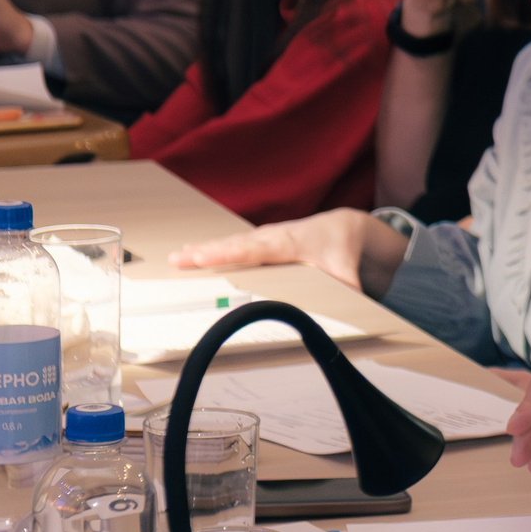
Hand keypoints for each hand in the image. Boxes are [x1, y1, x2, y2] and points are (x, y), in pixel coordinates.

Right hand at [168, 208, 401, 296]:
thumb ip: (348, 288)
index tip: (204, 257)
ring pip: (231, 243)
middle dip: (206, 251)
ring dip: (204, 249)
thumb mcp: (347, 268)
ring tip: (177, 257)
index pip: (254, 249)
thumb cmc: (342, 245)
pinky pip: (234, 245)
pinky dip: (213, 248)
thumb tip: (352, 306)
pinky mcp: (262, 241)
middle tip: (178, 258)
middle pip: (235, 245)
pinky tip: (192, 254)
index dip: (229, 253)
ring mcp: (265, 237)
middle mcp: (273, 237)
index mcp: (290, 243)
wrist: (344, 225)